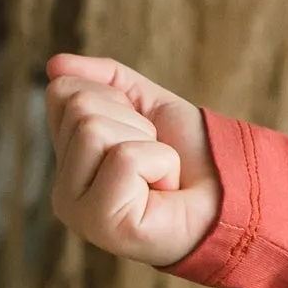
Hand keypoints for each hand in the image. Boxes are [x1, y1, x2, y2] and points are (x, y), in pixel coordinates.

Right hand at [45, 54, 221, 269]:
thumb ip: (107, 81)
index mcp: (69, 161)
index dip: (116, 98)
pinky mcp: (100, 223)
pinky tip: (165, 191)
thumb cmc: (194, 159)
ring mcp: (76, 210)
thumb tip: (54, 64)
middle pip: (80, 107)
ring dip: (149, 143)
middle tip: (156, 158)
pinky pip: (125, 157)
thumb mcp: (150, 107)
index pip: (63, 91)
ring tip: (161, 175)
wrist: (233, 198)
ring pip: (95, 129)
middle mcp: (64, 190)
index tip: (142, 132)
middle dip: (135, 122)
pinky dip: (161, 163)